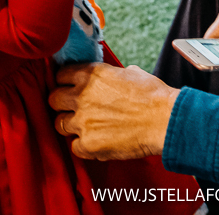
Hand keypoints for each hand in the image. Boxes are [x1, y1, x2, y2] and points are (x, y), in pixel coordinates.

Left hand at [49, 63, 178, 160]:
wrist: (165, 120)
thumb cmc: (153, 96)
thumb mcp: (131, 72)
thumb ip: (111, 74)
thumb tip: (111, 76)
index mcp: (91, 74)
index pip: (60, 75)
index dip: (65, 82)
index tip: (70, 87)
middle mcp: (81, 96)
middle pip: (53, 99)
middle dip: (61, 104)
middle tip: (73, 108)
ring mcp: (82, 121)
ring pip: (59, 124)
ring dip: (70, 125)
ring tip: (85, 127)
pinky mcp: (88, 144)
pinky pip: (74, 147)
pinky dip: (84, 146)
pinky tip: (96, 142)